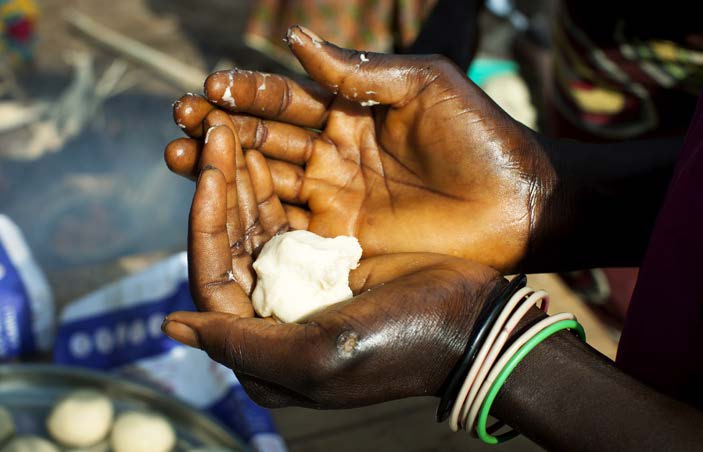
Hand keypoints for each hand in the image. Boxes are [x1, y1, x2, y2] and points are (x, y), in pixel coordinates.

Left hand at [162, 128, 502, 407]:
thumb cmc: (398, 344)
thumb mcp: (316, 357)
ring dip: (239, 176)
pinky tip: (261, 151)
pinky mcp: (327, 252)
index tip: (209, 172)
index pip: (210, 275)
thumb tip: (173, 324)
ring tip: (230, 130)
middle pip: (228, 241)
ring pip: (253, 219)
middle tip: (215, 132)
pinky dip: (271, 181)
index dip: (204, 222)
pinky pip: (285, 211)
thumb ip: (241, 345)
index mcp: (263, 342)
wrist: (471, 324)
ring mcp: (300, 278)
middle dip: (218, 186)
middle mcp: (273, 309)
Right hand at [165, 26, 555, 272]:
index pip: (286, 98)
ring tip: (177, 154)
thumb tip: (294, 37)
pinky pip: (287, 227)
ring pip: (265, 182)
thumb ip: (359, 70)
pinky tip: (215, 204)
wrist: (517, 206)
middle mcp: (334, 156)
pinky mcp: (342, 241)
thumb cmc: (480, 138)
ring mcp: (335, 200)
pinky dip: (251, 216)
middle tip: (179, 119)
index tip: (212, 85)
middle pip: (264, 139)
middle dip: (220, 128)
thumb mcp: (423, 86)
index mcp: (351, 113)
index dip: (248, 91)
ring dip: (220, 170)